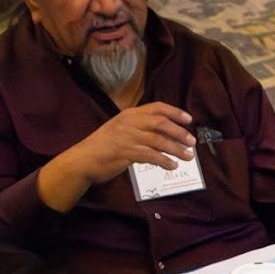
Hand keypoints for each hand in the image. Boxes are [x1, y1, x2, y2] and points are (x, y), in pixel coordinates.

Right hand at [66, 100, 197, 182]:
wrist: (83, 160)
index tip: (189, 119)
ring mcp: (127, 137)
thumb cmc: (103, 146)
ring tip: (187, 156)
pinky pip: (150, 155)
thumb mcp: (120, 130)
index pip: (156, 108)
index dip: (175, 112)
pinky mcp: (125, 152)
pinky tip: (171, 166)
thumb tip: (164, 134)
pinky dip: (163, 161)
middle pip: (161, 123)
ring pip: (158, 140)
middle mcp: (129, 122)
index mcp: (129, 114)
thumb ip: (139, 128)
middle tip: (192, 142)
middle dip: (179, 132)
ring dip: (175, 149)